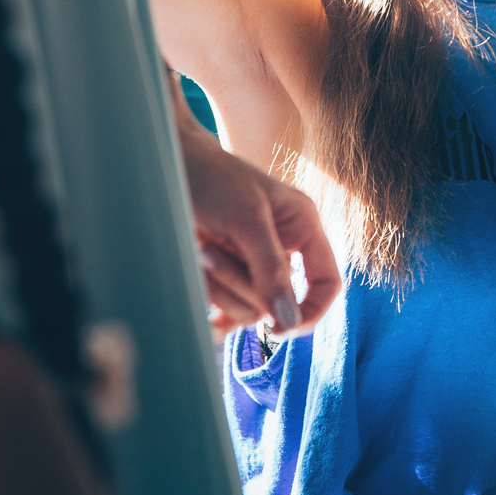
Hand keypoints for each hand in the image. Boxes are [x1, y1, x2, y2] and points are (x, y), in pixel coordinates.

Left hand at [171, 83, 340, 339]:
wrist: (169, 166)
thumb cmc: (211, 178)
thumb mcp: (245, 218)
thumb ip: (270, 267)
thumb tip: (289, 320)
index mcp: (302, 228)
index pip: (327, 283)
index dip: (310, 310)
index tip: (280, 328)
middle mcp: (282, 250)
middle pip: (278, 301)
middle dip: (242, 283)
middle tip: (212, 249)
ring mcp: (253, 267)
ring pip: (248, 309)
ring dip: (219, 286)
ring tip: (200, 248)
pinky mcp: (226, 279)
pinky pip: (227, 316)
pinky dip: (213, 315)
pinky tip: (202, 312)